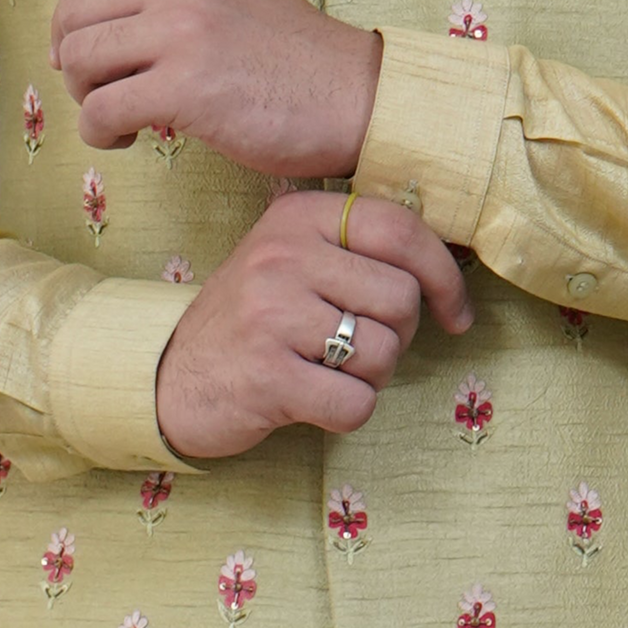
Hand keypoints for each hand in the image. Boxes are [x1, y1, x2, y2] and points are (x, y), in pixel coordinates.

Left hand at [50, 0, 382, 177]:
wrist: (352, 95)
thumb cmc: (288, 55)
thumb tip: (74, 30)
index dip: (72, 16)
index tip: (82, 50)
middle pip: (75, 15)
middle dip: (73, 61)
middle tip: (103, 90)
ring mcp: (183, 27)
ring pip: (79, 61)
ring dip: (86, 98)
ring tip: (120, 116)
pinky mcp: (185, 85)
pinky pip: (100, 111)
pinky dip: (100, 133)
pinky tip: (130, 139)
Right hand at [153, 190, 473, 457]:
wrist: (171, 376)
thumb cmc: (254, 319)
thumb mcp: (296, 259)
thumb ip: (360, 251)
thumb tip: (452, 270)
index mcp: (299, 217)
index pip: (401, 229)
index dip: (444, 276)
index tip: (456, 313)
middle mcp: (283, 255)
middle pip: (400, 298)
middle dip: (399, 336)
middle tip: (360, 347)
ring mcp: (271, 313)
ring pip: (383, 352)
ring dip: (371, 377)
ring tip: (330, 370)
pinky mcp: (267, 375)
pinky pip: (355, 403)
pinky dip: (347, 411)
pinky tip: (314, 400)